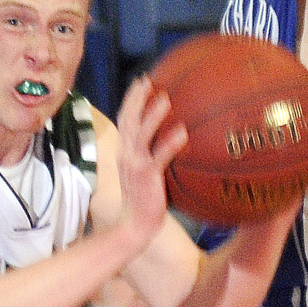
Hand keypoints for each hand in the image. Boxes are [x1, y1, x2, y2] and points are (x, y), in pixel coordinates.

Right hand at [115, 77, 187, 246]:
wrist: (134, 227)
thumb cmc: (144, 201)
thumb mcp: (143, 174)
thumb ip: (152, 157)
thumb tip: (175, 142)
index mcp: (125, 151)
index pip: (125, 118)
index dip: (131, 99)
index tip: (141, 81)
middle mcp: (126, 153)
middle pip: (128, 118)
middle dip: (136, 97)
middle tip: (147, 80)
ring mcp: (134, 164)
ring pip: (140, 133)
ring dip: (152, 115)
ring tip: (166, 98)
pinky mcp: (146, 177)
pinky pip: (158, 157)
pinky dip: (169, 143)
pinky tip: (183, 132)